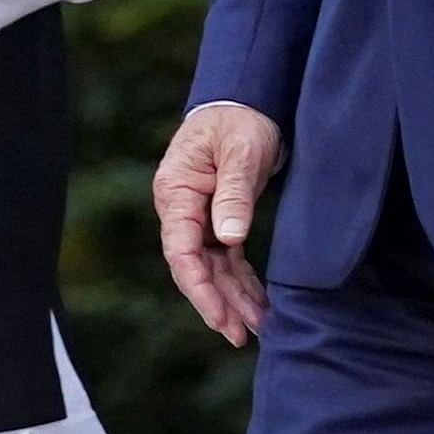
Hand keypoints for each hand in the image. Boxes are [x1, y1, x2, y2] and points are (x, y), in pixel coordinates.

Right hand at [156, 102, 284, 346]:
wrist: (250, 97)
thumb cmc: (241, 118)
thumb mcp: (241, 151)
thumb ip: (233, 193)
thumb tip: (229, 238)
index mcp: (176, 192)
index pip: (180, 250)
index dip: (199, 287)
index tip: (220, 316)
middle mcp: (182, 209)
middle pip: (194, 267)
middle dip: (217, 302)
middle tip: (239, 335)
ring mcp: (200, 215)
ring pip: (212, 267)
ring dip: (232, 297)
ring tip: (255, 328)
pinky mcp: (220, 218)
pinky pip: (227, 258)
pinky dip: (241, 281)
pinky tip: (257, 303)